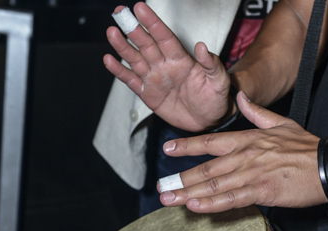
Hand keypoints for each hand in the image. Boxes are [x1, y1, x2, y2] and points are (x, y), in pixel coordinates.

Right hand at [104, 2, 233, 131]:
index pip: (165, 37)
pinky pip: (131, 80)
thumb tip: (202, 47)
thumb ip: (211, 64)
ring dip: (123, 47)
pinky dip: (120, 71)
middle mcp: (165, 65)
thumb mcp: (218, 81)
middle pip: (146, 44)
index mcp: (181, 59)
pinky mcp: (147, 93)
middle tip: (120, 13)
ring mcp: (155, 78)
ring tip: (112, 33)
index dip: (152, 23)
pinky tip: (109, 60)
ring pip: (135, 59)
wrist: (208, 122)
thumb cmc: (215, 99)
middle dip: (133, 29)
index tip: (141, 9)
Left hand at [157, 91, 327, 212]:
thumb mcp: (281, 123)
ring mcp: (253, 173)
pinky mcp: (263, 190)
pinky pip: (232, 198)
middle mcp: (246, 155)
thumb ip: (257, 112)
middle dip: (181, 179)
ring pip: (215, 184)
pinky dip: (212, 203)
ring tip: (169, 200)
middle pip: (206, 168)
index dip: (187, 146)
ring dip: (189, 193)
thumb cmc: (308, 146)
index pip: (211, 142)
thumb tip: (240, 97)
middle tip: (161, 187)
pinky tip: (195, 207)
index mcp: (249, 139)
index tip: (168, 150)